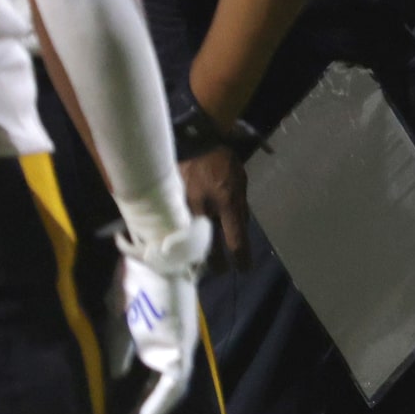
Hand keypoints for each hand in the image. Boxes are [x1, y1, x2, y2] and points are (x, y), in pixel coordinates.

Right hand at [104, 217, 211, 413]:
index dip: (139, 397)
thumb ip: (120, 346)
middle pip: (164, 388)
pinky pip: (171, 385)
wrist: (156, 254)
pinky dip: (156, 406)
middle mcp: (176, 344)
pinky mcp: (181, 348)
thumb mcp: (119, 317)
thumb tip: (116, 376)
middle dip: (144, 412)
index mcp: (161, 336)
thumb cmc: (137, 276)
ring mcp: (182, 346)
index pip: (153, 375)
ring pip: (170, 391)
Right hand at [178, 146, 249, 268]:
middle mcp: (205, 210)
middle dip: (216, 264)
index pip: (236, 240)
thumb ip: (240, 208)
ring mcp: (184, 209)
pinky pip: (174, 229)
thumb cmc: (223, 161)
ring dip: (195, 255)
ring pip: (189, 243)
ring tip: (198, 264)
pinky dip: (178, 240)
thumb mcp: (240, 183)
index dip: (241, 258)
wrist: (195, 142)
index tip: (244, 269)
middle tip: (220, 271)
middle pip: (210, 248)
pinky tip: (179, 249)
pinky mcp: (170, 206)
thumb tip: (240, 230)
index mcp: (227, 203)